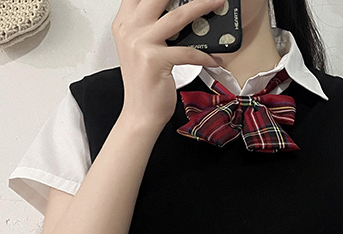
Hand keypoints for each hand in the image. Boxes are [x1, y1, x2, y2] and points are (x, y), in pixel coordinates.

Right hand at [112, 0, 225, 130]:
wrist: (140, 113)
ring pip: (178, 16)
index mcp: (125, 23)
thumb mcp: (143, 49)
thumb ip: (153, 28)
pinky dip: (206, 56)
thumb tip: (183, 12)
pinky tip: (215, 59)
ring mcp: (141, 43)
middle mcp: (130, 29)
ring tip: (217, 3)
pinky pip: (188, 52)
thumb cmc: (145, 84)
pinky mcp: (155, 60)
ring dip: (202, 6)